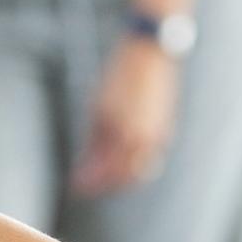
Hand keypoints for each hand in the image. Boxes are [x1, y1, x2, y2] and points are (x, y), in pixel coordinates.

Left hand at [71, 36, 180, 195]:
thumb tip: (84, 165)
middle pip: (123, 178)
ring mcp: (159, 136)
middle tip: (86, 183)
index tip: (74, 186)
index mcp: (124, 135)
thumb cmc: (118, 78)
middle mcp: (144, 140)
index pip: (105, 172)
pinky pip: (150, 158)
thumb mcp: (98, 108)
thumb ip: (94, 141)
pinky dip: (135, 165)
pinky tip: (120, 159)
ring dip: (121, 178)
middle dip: (104, 184)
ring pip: (140, 172)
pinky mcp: (166, 130)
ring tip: (102, 174)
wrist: (149, 55)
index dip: (89, 182)